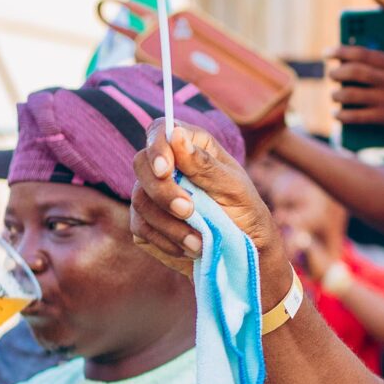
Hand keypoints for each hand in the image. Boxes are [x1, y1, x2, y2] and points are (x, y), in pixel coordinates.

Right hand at [133, 124, 296, 312]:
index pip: (160, 131)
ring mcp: (151, 194)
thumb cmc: (243, 210)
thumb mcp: (233, 187)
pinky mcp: (145, 223)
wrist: (241, 251)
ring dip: (169, 223)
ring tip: (199, 241)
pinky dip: (166, 240)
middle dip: (162, 191)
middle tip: (188, 210)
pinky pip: (141, 228)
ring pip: (140, 200)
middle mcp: (166, 167)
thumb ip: (204, 164)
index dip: (157, 147)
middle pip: (141, 165)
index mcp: (189, 147)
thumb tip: (176, 134)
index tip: (166, 170)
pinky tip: (189, 248)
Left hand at [325, 47, 383, 138]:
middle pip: (355, 72)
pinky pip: (359, 116)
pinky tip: (337, 114)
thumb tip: (360, 52)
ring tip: (334, 95)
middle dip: (337, 73)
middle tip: (332, 74)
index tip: (328, 53)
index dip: (341, 51)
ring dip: (337, 95)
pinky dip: (343, 115)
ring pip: (353, 94)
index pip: (363, 54)